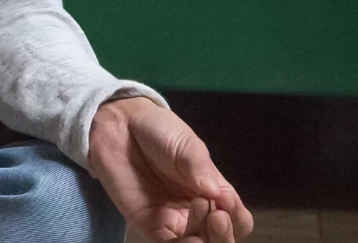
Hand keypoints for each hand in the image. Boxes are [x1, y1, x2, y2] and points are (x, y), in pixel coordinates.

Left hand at [87, 96, 251, 241]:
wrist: (120, 125)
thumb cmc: (159, 131)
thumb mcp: (186, 144)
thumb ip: (201, 168)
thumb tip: (217, 194)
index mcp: (212, 192)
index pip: (236, 218)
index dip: (236, 216)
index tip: (225, 200)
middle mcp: (197, 211)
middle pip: (221, 238)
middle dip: (224, 235)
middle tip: (216, 216)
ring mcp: (174, 221)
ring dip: (206, 239)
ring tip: (201, 213)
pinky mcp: (150, 226)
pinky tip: (190, 241)